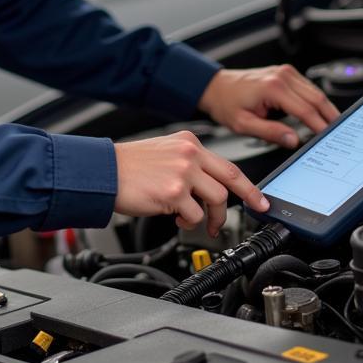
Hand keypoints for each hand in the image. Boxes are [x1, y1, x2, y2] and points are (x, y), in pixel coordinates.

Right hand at [113, 131, 269, 237]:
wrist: (104, 171)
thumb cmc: (129, 166)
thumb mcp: (165, 152)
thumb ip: (190, 164)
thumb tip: (208, 187)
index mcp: (189, 142)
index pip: (227, 164)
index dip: (248, 184)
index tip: (259, 198)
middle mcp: (189, 154)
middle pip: (231, 180)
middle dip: (247, 199)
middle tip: (252, 211)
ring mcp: (183, 172)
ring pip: (217, 199)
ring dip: (210, 216)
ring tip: (194, 219)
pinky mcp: (174, 192)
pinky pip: (194, 214)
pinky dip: (187, 221)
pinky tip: (174, 216)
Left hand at [198, 65, 338, 148]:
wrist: (216, 87)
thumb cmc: (226, 104)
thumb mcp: (244, 124)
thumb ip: (270, 132)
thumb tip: (293, 140)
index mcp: (273, 88)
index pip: (305, 110)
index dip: (320, 126)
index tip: (328, 139)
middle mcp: (282, 76)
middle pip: (317, 98)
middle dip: (330, 117)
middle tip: (340, 134)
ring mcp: (285, 72)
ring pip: (316, 92)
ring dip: (326, 109)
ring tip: (335, 127)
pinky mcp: (286, 73)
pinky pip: (308, 88)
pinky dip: (317, 101)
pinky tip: (322, 114)